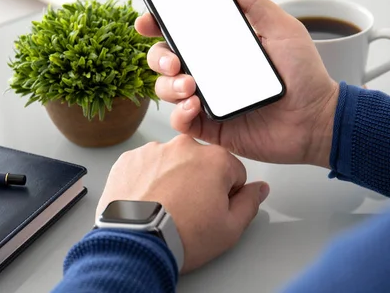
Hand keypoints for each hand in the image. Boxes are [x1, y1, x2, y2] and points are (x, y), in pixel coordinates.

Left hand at [96, 135, 269, 272]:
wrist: (135, 243)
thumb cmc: (181, 236)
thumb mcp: (230, 228)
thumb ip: (250, 202)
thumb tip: (259, 189)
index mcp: (215, 159)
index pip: (233, 172)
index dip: (226, 193)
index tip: (212, 209)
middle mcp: (184, 146)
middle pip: (201, 162)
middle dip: (198, 181)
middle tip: (188, 210)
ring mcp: (154, 150)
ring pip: (171, 162)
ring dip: (171, 178)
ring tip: (164, 207)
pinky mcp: (130, 159)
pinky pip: (145, 165)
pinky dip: (147, 179)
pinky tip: (146, 200)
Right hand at [135, 0, 338, 167]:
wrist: (316, 118)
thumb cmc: (304, 75)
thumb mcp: (283, 31)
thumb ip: (256, 5)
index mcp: (219, 47)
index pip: (179, 33)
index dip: (157, 25)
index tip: (148, 22)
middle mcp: (208, 71)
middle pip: (163, 60)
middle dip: (157, 57)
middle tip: (174, 59)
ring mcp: (207, 99)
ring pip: (166, 89)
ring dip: (168, 85)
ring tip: (190, 85)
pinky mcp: (211, 125)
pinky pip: (182, 121)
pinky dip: (179, 113)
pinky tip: (194, 105)